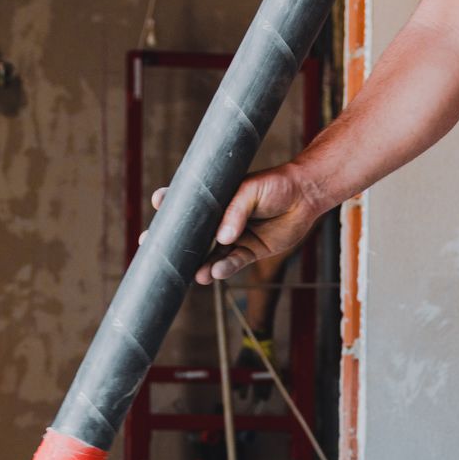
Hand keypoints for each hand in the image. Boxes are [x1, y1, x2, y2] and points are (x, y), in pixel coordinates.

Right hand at [141, 163, 326, 283]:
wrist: (305, 196)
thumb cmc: (276, 185)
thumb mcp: (251, 190)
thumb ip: (236, 212)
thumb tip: (223, 239)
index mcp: (217, 199)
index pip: (189, 202)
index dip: (171, 203)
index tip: (158, 202)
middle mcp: (221, 220)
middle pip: (193, 235)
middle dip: (175, 244)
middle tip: (152, 249)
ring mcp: (234, 237)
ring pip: (211, 254)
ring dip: (201, 265)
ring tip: (194, 274)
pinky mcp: (249, 251)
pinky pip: (233, 262)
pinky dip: (224, 268)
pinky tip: (214, 273)